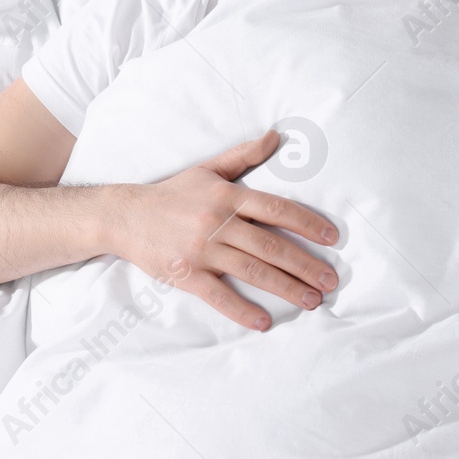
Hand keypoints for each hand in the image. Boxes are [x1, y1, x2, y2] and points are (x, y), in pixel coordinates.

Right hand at [108, 130, 340, 330]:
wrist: (125, 215)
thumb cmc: (172, 193)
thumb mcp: (208, 169)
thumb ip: (244, 155)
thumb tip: (276, 136)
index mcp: (227, 196)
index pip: (276, 209)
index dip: (307, 223)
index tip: (332, 237)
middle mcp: (218, 222)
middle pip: (271, 245)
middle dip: (305, 264)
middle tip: (331, 281)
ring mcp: (202, 250)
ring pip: (253, 270)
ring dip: (286, 288)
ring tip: (312, 301)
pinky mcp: (187, 274)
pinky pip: (219, 295)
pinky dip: (242, 310)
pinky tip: (264, 322)